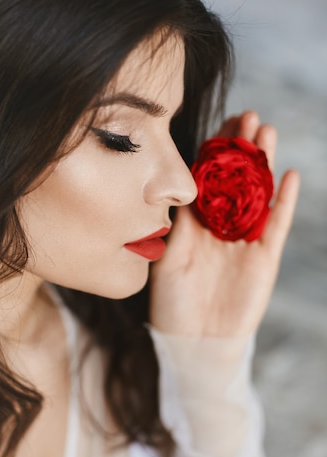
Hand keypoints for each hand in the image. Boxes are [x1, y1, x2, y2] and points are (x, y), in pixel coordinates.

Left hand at [149, 111, 299, 337]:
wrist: (194, 340)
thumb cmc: (173, 301)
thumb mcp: (167, 256)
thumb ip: (176, 222)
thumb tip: (174, 186)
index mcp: (197, 222)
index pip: (210, 177)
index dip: (216, 150)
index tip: (221, 122)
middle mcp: (224, 225)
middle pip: (238, 178)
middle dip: (243, 148)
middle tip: (248, 116)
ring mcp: (245, 240)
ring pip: (259, 194)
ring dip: (265, 164)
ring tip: (267, 133)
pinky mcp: (264, 258)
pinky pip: (276, 225)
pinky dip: (284, 202)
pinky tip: (289, 175)